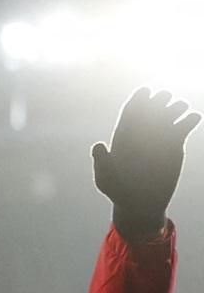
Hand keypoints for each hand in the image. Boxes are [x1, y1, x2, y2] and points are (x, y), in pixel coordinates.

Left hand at [93, 86, 197, 240]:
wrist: (141, 202)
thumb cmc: (118, 191)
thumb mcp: (106, 180)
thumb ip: (102, 163)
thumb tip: (98, 145)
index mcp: (123, 136)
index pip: (130, 112)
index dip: (138, 100)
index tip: (145, 91)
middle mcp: (141, 133)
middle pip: (151, 110)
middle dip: (158, 100)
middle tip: (165, 96)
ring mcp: (158, 138)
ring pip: (168, 116)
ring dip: (175, 107)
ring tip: (181, 106)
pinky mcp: (174, 145)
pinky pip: (182, 128)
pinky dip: (189, 121)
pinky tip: (194, 118)